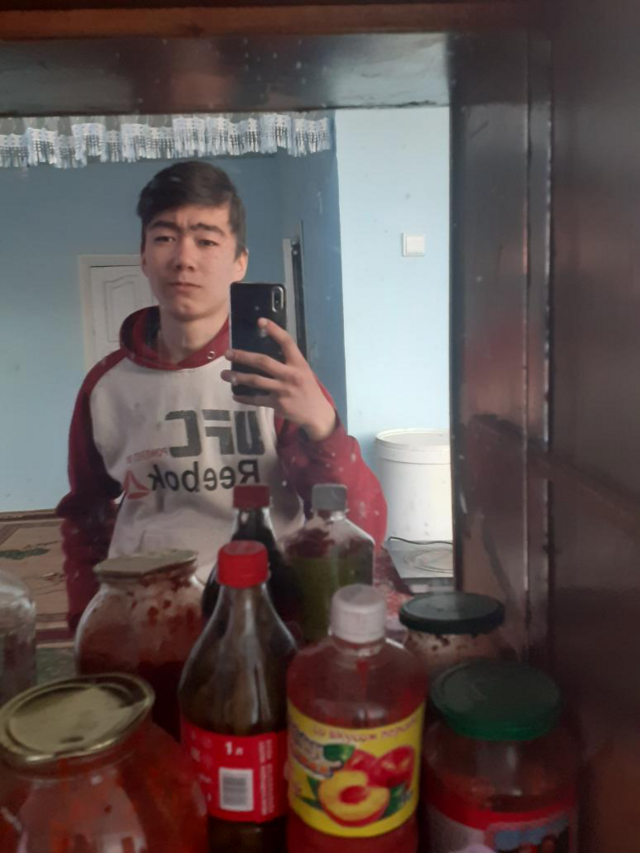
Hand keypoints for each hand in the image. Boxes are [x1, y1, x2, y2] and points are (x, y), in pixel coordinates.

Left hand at [221, 318, 336, 440]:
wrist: (316, 413)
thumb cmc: (307, 388)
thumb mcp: (303, 371)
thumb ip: (288, 362)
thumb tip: (264, 354)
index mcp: (298, 364)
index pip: (287, 342)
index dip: (274, 330)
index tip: (260, 321)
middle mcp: (290, 375)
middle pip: (263, 362)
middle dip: (243, 356)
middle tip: (228, 353)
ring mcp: (283, 390)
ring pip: (256, 381)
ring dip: (238, 377)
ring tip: (224, 375)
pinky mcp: (277, 404)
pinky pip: (256, 400)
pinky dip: (244, 398)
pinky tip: (235, 395)